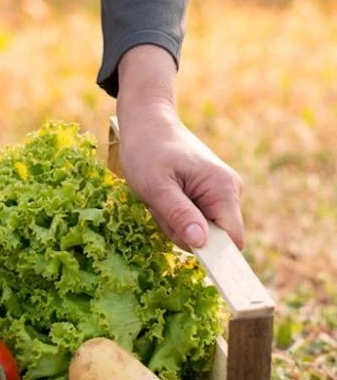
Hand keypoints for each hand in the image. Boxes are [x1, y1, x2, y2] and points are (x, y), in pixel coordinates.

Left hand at [117, 101, 244, 250]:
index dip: (215, 255)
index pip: (232, 239)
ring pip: (199, 231)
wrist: (147, 123)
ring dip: (174, 223)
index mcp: (223, 189)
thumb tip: (201, 244)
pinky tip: (163, 197)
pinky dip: (173, 215)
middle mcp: (229, 192)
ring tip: (159, 198)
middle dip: (181, 232)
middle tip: (159, 207)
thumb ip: (179, 214)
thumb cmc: (148, 151)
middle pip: (212, 238)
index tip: (189, 256)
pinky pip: (192, 220)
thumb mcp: (155, 187)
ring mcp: (219, 193)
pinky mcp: (207, 195)